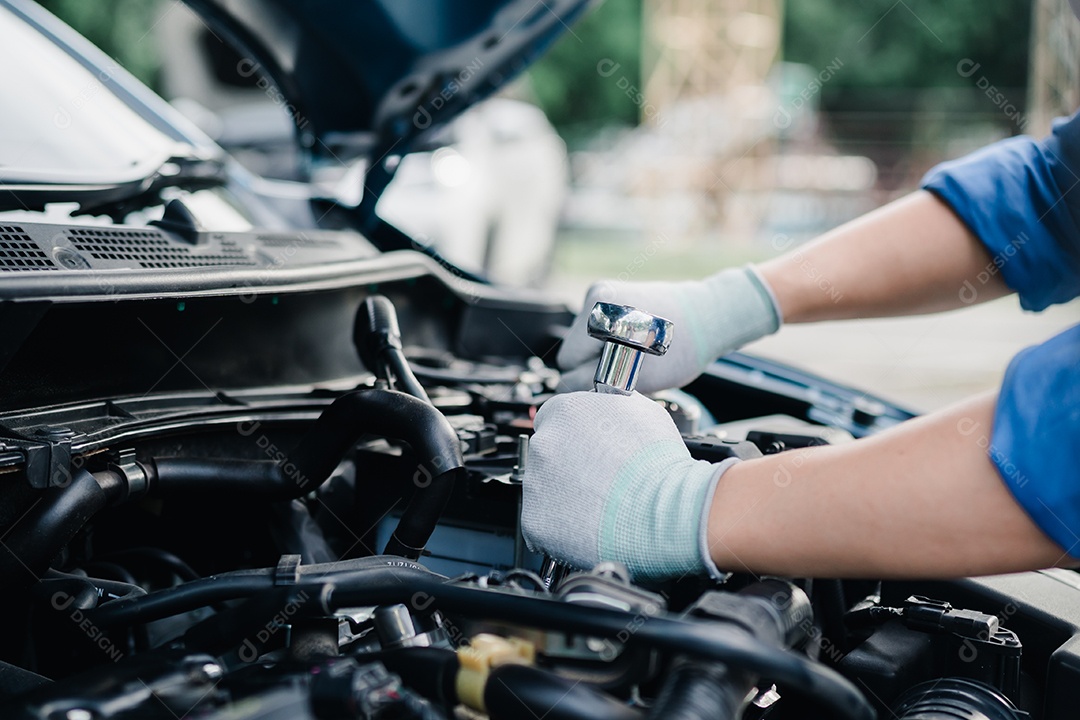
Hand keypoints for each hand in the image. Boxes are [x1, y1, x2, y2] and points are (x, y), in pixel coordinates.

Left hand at [521, 391, 737, 580]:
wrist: (663, 510)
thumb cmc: (659, 463)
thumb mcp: (641, 411)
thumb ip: (611, 405)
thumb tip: (607, 406)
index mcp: (563, 411)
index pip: (554, 419)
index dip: (574, 436)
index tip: (586, 450)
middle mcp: (543, 443)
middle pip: (548, 454)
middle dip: (569, 467)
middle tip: (598, 480)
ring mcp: (535, 483)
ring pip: (544, 490)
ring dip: (565, 497)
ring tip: (600, 505)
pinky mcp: (535, 520)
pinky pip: (543, 523)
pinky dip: (561, 527)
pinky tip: (589, 525)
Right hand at [556, 266, 781, 392]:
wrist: (709, 316)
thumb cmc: (682, 348)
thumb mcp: (637, 380)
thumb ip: (596, 387)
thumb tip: (569, 393)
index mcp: (599, 315)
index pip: (568, 362)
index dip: (585, 380)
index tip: (607, 384)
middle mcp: (597, 296)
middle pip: (572, 349)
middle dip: (591, 364)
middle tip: (624, 369)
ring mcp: (603, 291)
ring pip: (582, 339)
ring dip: (599, 352)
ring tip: (632, 353)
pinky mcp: (611, 292)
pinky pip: (595, 327)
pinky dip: (608, 338)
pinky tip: (632, 340)